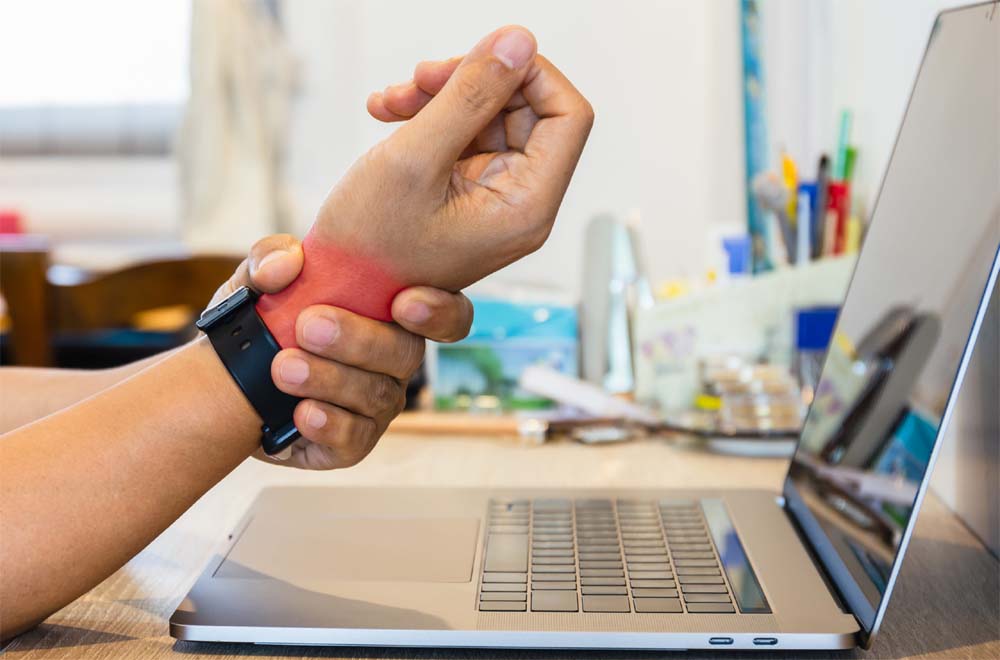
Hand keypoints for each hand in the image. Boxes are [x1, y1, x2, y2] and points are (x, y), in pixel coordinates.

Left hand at [209, 235, 473, 469]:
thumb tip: (288, 263)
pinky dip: (328, 424)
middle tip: (309, 327)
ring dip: (330, 379)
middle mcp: (394, 361)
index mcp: (390, 315)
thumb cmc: (261, 323)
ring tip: (283, 368)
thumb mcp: (255, 282)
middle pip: (406, 353)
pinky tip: (301, 412)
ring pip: (377, 396)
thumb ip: (268, 260)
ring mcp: (376, 407)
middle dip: (360, 340)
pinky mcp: (349, 444)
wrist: (222, 383)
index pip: (446, 315)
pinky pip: (354, 439)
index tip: (404, 301)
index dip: (440, 312)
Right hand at [315, 25, 592, 290]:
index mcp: (525, 207)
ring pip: (489, 117)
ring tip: (392, 100)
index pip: (567, 117)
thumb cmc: (367, 248)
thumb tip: (519, 41)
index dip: (529, 75)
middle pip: (526, 110)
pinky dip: (429, 117)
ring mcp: (492, 197)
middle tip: (417, 79)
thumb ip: (468, 95)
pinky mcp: (464, 191)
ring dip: (442, 96)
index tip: (477, 61)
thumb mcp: (414, 159)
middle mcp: (519, 203)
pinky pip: (463, 136)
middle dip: (473, 82)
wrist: (333, 289)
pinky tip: (389, 114)